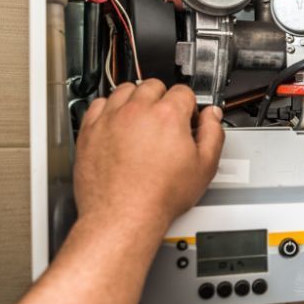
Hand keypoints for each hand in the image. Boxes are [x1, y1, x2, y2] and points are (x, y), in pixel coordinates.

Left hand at [74, 80, 224, 232]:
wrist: (124, 216)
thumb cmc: (159, 197)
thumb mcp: (204, 167)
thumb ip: (213, 134)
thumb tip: (212, 116)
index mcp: (168, 115)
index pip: (183, 92)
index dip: (188, 106)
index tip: (186, 117)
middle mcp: (137, 111)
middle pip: (153, 86)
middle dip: (163, 99)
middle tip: (165, 120)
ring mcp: (111, 118)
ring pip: (125, 90)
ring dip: (136, 99)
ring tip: (142, 118)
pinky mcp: (90, 130)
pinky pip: (99, 104)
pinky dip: (109, 108)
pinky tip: (118, 122)